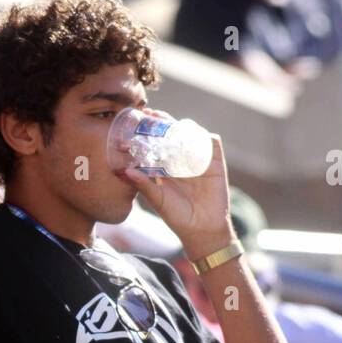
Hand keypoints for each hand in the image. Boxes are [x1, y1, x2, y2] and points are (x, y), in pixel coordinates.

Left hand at [123, 113, 234, 260]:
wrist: (202, 229)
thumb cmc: (177, 216)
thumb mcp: (158, 199)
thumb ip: (144, 185)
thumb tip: (126, 171)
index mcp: (166, 166)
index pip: (156, 143)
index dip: (148, 131)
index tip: (137, 121)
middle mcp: (181, 159)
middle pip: (173, 134)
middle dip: (163, 122)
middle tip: (151, 114)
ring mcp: (199, 159)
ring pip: (191, 135)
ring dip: (181, 126)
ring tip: (169, 123)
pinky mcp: (215, 162)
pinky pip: (210, 143)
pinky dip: (202, 137)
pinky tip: (191, 136)